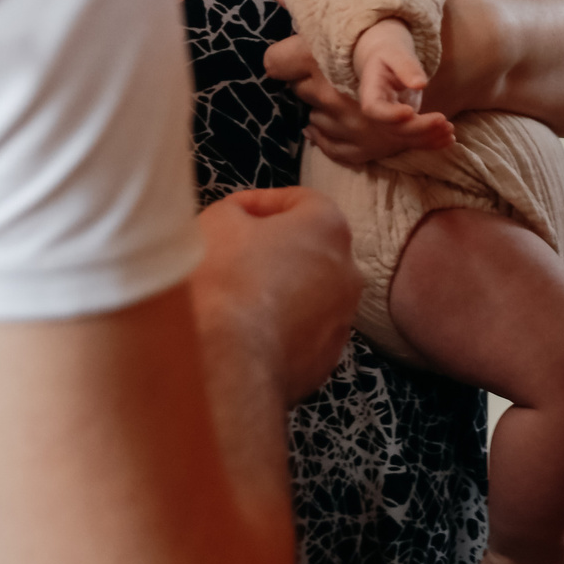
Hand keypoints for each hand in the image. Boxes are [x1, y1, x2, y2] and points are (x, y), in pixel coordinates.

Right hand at [190, 187, 357, 401]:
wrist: (226, 362)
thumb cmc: (223, 281)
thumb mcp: (216, 222)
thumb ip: (235, 211)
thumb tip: (238, 220)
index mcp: (328, 227)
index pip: (300, 201)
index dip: (261, 202)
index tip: (234, 212)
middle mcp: (347, 273)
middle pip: (309, 250)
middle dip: (274, 249)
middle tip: (234, 254)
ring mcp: (341, 321)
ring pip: (308, 295)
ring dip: (279, 291)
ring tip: (237, 298)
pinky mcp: (325, 361)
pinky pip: (301, 334)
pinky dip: (279, 330)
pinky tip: (245, 334)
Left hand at [263, 0, 455, 164]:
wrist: (445, 62)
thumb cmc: (384, 31)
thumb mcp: (338, 9)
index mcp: (320, 60)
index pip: (273, 63)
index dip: (286, 58)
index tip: (302, 54)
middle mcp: (331, 95)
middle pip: (297, 89)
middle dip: (312, 79)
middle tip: (335, 68)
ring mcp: (347, 125)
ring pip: (312, 116)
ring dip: (325, 105)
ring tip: (347, 88)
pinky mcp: (360, 147)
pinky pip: (326, 142)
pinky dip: (333, 130)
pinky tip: (346, 113)